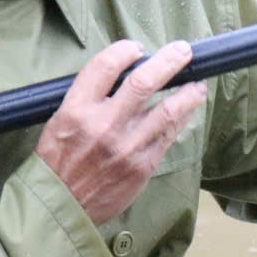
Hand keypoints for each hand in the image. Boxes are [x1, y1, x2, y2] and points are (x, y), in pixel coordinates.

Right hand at [34, 40, 207, 224]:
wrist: (61, 207)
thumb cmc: (58, 162)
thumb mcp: (60, 121)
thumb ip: (88, 98)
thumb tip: (122, 75)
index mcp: (76, 110)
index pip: (106, 66)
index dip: (125, 50)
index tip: (136, 48)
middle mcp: (104, 125)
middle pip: (143, 81)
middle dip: (169, 61)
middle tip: (183, 51)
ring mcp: (127, 146)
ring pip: (167, 110)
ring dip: (188, 92)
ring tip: (197, 84)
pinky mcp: (143, 166)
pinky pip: (168, 135)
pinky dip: (181, 118)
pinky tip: (187, 109)